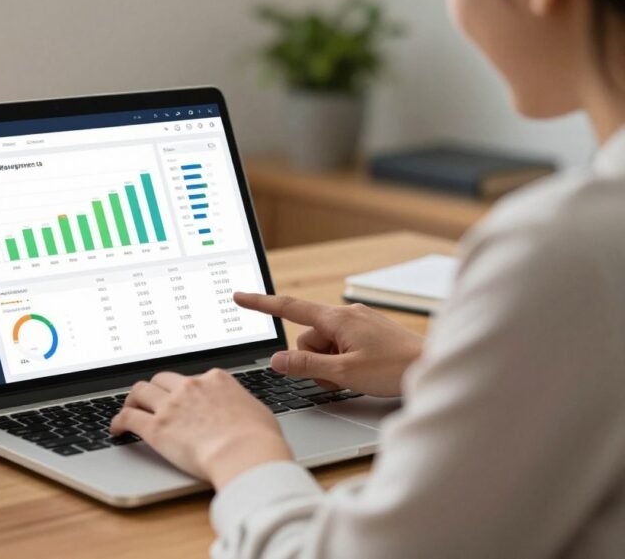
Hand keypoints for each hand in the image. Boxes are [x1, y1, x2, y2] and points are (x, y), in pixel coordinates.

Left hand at [110, 369, 292, 489]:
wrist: (245, 453)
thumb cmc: (259, 439)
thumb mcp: (257, 412)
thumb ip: (242, 407)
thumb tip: (242, 413)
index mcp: (215, 380)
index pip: (192, 378)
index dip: (183, 389)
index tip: (181, 397)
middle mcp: (190, 387)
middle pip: (161, 379)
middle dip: (155, 389)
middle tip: (150, 400)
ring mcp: (171, 405)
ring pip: (140, 392)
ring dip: (132, 400)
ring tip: (129, 409)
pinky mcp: (156, 427)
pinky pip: (128, 418)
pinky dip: (118, 421)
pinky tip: (116, 430)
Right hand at [234, 293, 422, 397]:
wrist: (434, 366)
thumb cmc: (396, 368)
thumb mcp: (344, 372)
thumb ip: (307, 365)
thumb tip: (276, 360)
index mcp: (337, 318)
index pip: (289, 308)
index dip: (261, 304)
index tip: (239, 297)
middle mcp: (346, 315)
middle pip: (307, 337)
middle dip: (312, 360)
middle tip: (335, 377)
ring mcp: (358, 323)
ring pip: (324, 345)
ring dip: (328, 364)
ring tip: (352, 377)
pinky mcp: (368, 333)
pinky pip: (341, 346)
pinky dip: (342, 362)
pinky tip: (360, 373)